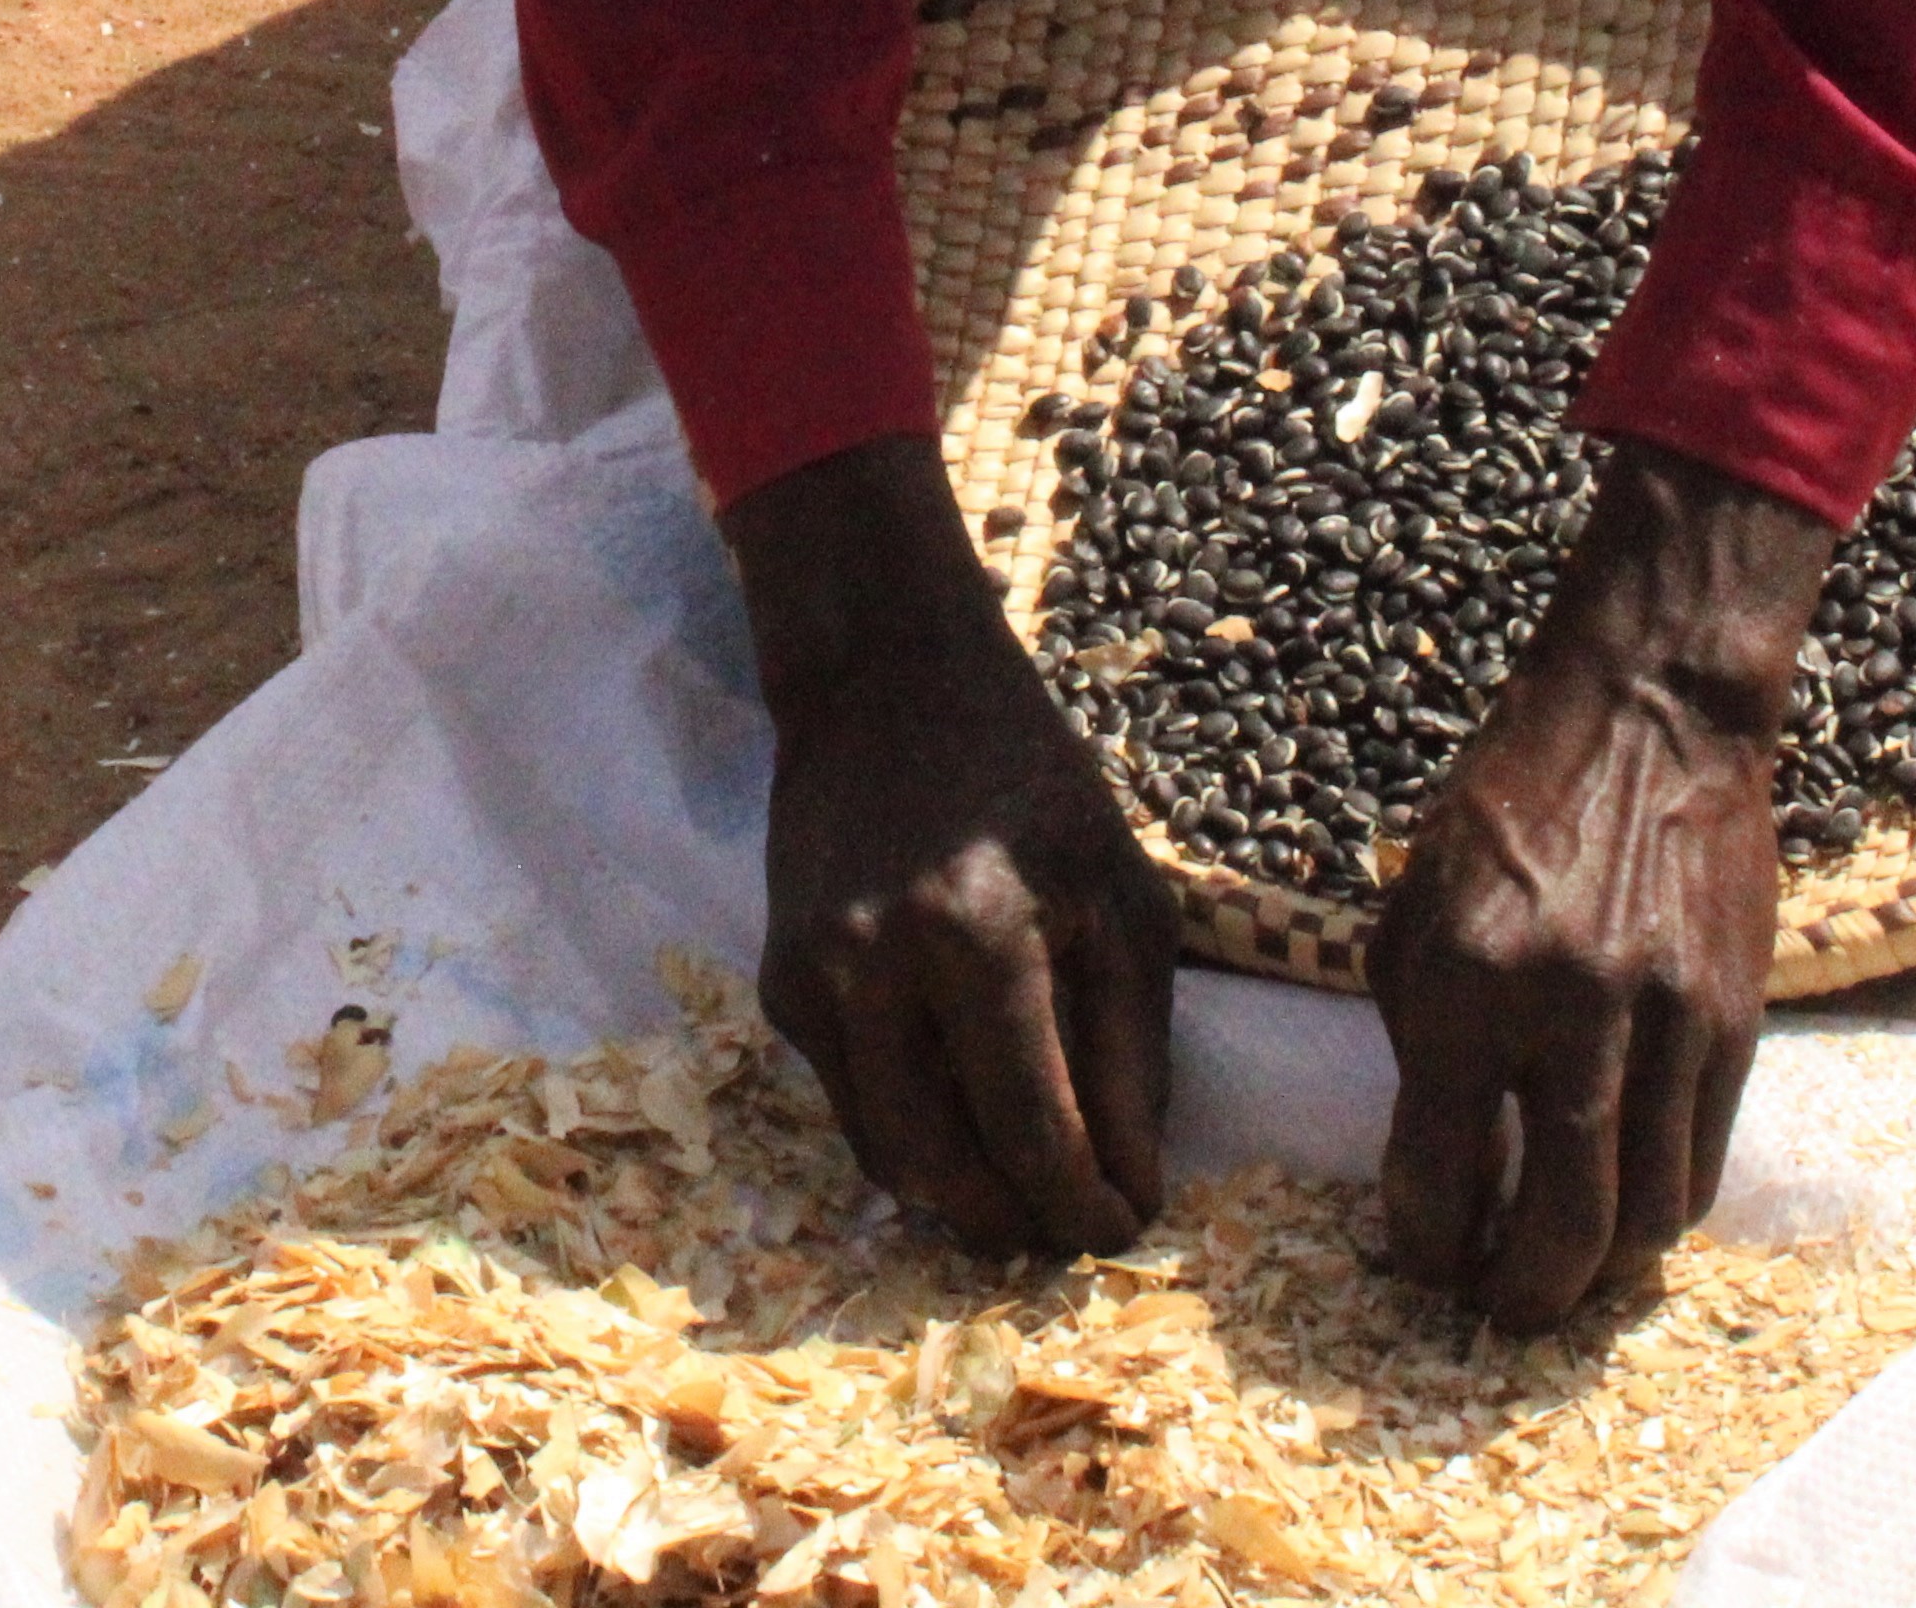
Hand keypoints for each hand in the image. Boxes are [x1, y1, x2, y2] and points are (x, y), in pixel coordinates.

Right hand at [720, 433, 1177, 1254]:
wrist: (889, 686)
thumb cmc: (1032, 786)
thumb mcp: (1121, 897)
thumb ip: (1132, 1051)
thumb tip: (1133, 1187)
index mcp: (985, 939)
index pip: (1034, 1132)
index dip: (1085, 1208)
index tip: (1124, 1228)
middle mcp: (882, 968)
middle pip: (946, 1169)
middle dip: (1020, 1224)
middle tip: (1072, 1227)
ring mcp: (816, 977)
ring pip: (884, 1156)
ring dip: (960, 1200)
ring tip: (1024, 1194)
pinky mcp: (782, 984)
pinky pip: (848, 1103)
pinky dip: (910, 1135)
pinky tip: (963, 1113)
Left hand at [1368, 438, 1836, 1329]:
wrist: (1649, 717)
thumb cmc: (1508, 809)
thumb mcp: (1415, 909)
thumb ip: (1416, 1038)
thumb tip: (1432, 1171)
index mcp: (1460, 983)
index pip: (1434, 1173)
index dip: (1422, 1245)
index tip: (1421, 1263)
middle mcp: (1563, 1013)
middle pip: (1556, 1227)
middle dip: (1521, 1297)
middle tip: (1499, 1314)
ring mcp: (1661, 1021)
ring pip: (1645, 1216)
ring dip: (1601, 1269)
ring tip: (1567, 1272)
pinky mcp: (1733, 1020)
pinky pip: (1703, 1162)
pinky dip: (1664, 1208)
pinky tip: (1630, 1209)